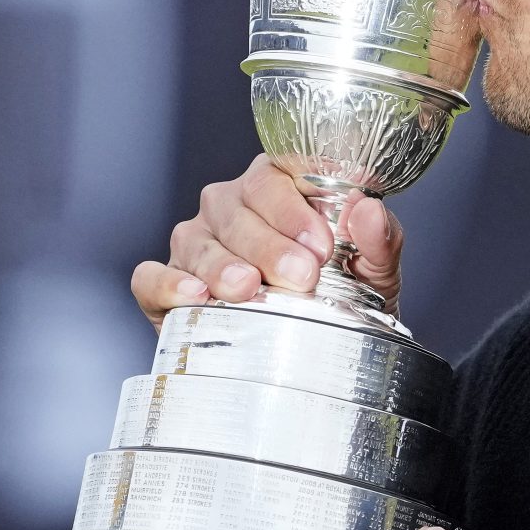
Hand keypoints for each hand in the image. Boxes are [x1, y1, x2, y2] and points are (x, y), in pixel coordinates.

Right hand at [129, 154, 405, 329]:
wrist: (322, 353)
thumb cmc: (345, 296)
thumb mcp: (374, 271)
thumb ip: (378, 240)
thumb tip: (370, 212)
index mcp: (279, 187)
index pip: (275, 177)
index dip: (294, 208)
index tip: (321, 245)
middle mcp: (231, 207)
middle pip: (235, 209)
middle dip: (268, 244)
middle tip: (299, 276)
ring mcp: (194, 243)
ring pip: (196, 240)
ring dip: (222, 265)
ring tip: (247, 288)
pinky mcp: (165, 285)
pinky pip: (151, 277)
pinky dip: (168, 284)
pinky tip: (195, 296)